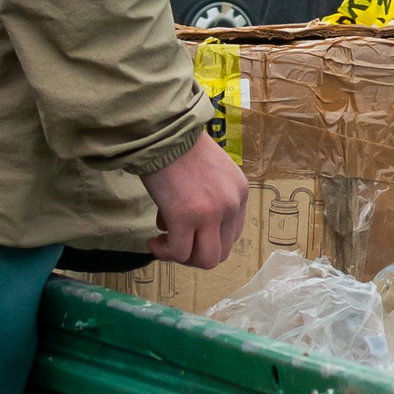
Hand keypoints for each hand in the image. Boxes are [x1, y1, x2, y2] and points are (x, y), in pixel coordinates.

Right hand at [142, 130, 249, 268]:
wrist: (165, 133)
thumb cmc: (181, 150)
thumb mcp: (212, 175)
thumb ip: (211, 199)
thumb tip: (192, 228)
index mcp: (240, 194)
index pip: (232, 235)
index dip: (207, 238)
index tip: (188, 230)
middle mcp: (232, 205)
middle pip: (222, 252)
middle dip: (196, 253)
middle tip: (175, 240)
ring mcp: (211, 213)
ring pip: (206, 260)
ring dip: (182, 257)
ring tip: (165, 242)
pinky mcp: (185, 217)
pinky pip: (178, 252)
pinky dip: (163, 252)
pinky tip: (153, 241)